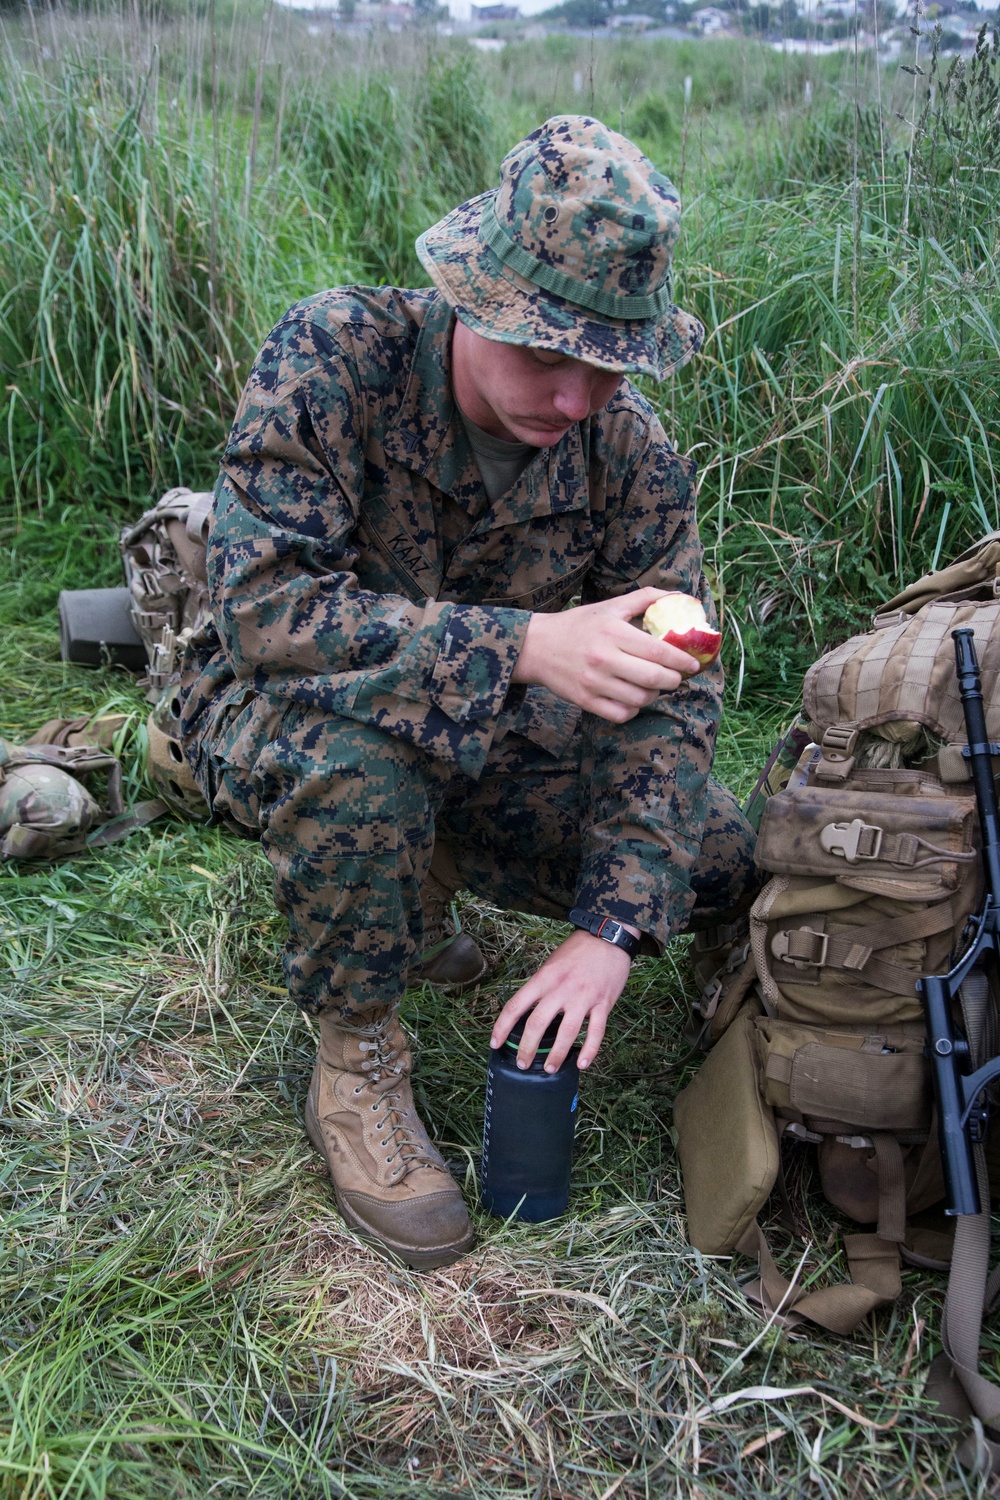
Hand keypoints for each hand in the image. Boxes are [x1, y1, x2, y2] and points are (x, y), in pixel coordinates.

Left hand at [489, 927, 635, 1072]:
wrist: (609, 937)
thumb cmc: (578, 949)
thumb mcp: (552, 963)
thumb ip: (542, 985)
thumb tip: (529, 1010)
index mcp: (544, 978)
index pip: (516, 1005)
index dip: (502, 1027)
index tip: (495, 1043)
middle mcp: (561, 989)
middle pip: (537, 1023)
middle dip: (527, 1048)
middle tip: (523, 1064)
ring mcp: (583, 997)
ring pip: (566, 1032)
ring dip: (556, 1054)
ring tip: (549, 1069)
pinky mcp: (603, 1003)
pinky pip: (596, 1032)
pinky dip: (589, 1050)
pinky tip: (582, 1064)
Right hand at [510, 588, 700, 723]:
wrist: (537, 647)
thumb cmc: (578, 625)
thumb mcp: (609, 606)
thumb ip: (644, 599)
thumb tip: (678, 596)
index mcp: (612, 632)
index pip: (658, 650)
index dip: (681, 660)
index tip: (692, 664)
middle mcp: (603, 658)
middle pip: (652, 678)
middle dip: (673, 680)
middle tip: (677, 678)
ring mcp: (593, 683)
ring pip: (639, 699)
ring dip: (654, 695)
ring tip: (654, 686)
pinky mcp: (585, 701)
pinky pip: (621, 713)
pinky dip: (634, 709)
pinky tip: (634, 698)